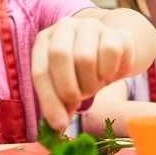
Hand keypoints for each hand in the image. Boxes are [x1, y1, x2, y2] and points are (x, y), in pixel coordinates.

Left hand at [31, 17, 135, 131]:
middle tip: (79, 99)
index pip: (40, 71)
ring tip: (94, 84)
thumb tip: (57, 128)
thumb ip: (58, 103)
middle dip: (69, 87)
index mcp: (44, 41)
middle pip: (60, 55)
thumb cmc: (83, 72)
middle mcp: (64, 27)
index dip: (49, 100)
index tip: (59, 124)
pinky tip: (109, 73)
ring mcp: (90, 26)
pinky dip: (111, 72)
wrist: (115, 50)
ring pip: (86, 58)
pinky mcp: (114, 32)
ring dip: (92, 82)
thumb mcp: (66, 84)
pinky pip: (111, 53)